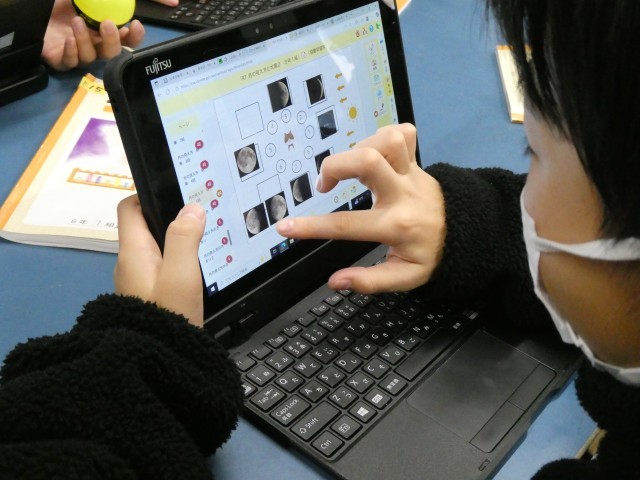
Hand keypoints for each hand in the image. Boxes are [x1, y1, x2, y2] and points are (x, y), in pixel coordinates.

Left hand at [42, 0, 145, 70]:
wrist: (34, 10)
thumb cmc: (61, 4)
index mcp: (103, 31)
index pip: (126, 39)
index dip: (135, 36)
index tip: (135, 24)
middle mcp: (94, 45)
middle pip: (112, 53)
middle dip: (113, 41)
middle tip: (108, 24)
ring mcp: (79, 54)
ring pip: (90, 57)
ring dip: (86, 40)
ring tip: (77, 22)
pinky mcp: (61, 61)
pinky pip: (70, 62)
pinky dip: (72, 52)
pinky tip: (69, 40)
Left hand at [115, 195, 205, 326]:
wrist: (158, 363)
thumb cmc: (168, 318)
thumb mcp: (182, 275)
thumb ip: (185, 238)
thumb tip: (191, 209)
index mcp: (133, 252)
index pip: (130, 207)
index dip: (150, 193)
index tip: (178, 191)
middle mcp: (130, 264)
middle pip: (145, 227)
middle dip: (171, 217)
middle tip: (202, 215)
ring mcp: (137, 282)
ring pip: (156, 249)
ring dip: (176, 241)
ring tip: (205, 240)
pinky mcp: (148, 297)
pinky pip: (160, 268)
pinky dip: (177, 262)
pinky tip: (198, 270)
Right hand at [276, 124, 445, 293]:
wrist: (468, 233)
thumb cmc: (431, 255)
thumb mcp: (404, 278)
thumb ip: (369, 281)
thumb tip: (335, 281)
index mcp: (396, 226)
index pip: (348, 225)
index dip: (312, 227)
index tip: (286, 228)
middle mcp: (403, 194)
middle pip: (368, 160)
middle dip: (335, 166)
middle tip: (325, 185)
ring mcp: (412, 173)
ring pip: (387, 140)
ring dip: (359, 148)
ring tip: (351, 169)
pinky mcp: (418, 161)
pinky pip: (403, 132)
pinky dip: (382, 137)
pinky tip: (373, 155)